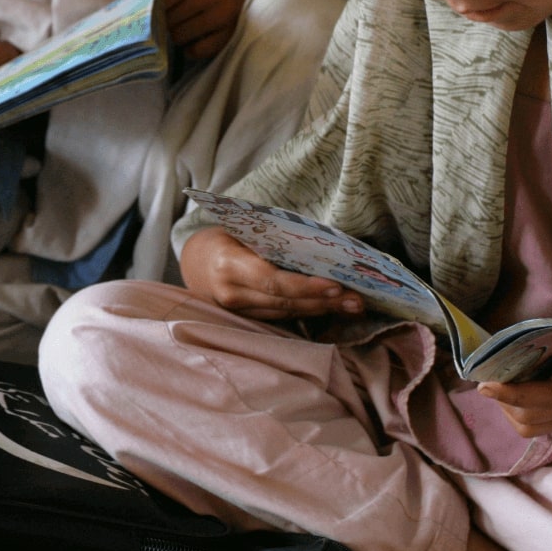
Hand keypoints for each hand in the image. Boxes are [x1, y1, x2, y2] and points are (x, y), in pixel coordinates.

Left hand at [131, 0, 264, 60]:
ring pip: (179, 36)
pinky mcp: (229, 36)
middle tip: (174, 21)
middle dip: (166, 23)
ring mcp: (221, 16)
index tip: (152, 12)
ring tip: (188, 28)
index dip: (153, 7)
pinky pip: (195, 50)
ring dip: (178, 36)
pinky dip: (192, 49)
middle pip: (167, 19)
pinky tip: (198, 39)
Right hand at [180, 226, 364, 320]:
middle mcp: (232, 293)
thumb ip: (271, 240)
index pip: (272, 281)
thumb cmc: (224, 238)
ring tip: (352, 305)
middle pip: (285, 302)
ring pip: (287, 312)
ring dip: (321, 309)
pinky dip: (307, 311)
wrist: (195, 263)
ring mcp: (238, 311)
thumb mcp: (241, 231)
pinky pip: (282, 316)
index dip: (305, 287)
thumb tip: (318, 244)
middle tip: (356, 299)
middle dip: (323, 301)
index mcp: (229, 265)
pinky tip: (331, 308)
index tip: (335, 285)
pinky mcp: (247, 319)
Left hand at [477, 340, 551, 436]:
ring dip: (510, 411)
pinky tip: (518, 392)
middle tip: (485, 376)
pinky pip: (543, 426)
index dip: (511, 394)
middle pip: (528, 419)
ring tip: (498, 386)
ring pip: (532, 428)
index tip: (484, 383)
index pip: (542, 398)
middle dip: (501, 403)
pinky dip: (523, 413)